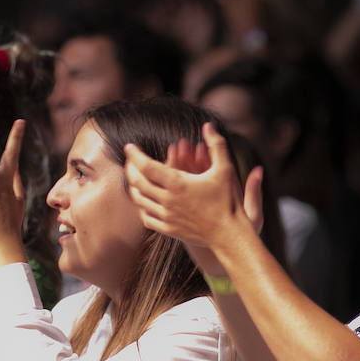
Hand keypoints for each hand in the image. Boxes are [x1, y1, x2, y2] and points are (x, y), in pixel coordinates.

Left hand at [124, 123, 261, 252]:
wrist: (229, 235)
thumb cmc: (229, 201)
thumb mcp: (226, 168)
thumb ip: (216, 144)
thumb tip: (208, 125)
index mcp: (178, 183)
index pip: (146, 166)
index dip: (135, 155)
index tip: (129, 147)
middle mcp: (167, 200)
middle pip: (137, 182)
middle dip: (130, 169)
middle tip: (129, 160)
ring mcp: (166, 217)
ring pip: (139, 201)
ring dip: (134, 187)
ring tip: (134, 178)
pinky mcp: (169, 230)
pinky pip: (146, 218)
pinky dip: (142, 207)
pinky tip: (145, 201)